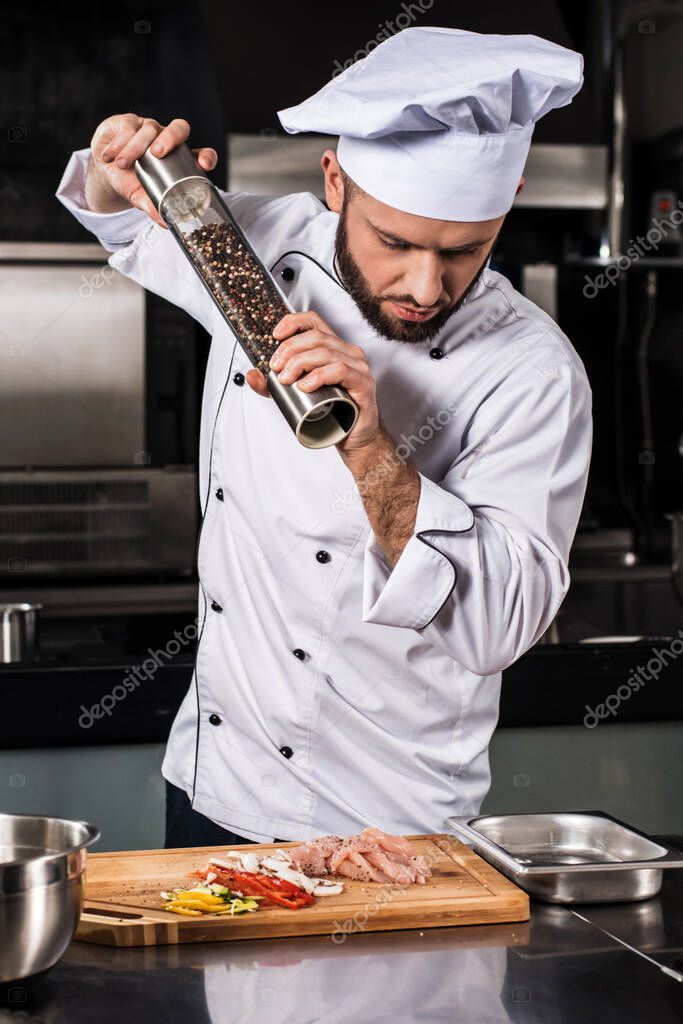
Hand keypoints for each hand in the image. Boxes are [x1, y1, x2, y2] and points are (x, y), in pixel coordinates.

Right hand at [85, 113, 217, 225]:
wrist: (104, 170)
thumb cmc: (130, 181)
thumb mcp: (142, 197)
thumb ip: (153, 208)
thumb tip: (166, 224)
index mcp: (179, 158)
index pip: (201, 153)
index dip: (206, 157)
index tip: (204, 165)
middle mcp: (168, 140)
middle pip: (179, 128)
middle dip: (169, 138)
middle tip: (156, 153)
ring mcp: (150, 128)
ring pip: (149, 129)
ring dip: (134, 147)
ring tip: (121, 165)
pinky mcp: (129, 122)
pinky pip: (128, 127)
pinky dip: (118, 143)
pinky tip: (110, 156)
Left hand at [245, 310, 380, 454]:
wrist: (352, 437)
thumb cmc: (331, 412)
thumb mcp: (295, 395)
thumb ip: (272, 385)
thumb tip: (252, 375)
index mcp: (334, 348)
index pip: (314, 321)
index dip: (293, 322)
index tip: (276, 336)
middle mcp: (348, 353)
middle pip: (316, 337)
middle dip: (290, 350)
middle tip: (276, 368)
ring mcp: (358, 367)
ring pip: (326, 352)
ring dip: (300, 362)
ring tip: (286, 379)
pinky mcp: (363, 384)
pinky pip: (340, 371)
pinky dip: (319, 375)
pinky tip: (305, 386)